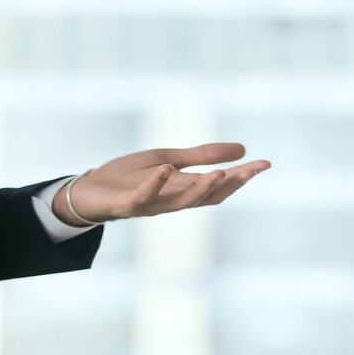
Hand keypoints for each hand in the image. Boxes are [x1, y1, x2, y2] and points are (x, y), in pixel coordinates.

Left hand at [53, 143, 270, 224]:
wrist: (88, 192)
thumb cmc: (127, 177)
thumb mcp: (169, 159)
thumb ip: (201, 155)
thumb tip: (242, 150)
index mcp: (185, 190)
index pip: (221, 185)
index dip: (243, 176)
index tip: (265, 163)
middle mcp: (173, 201)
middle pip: (208, 196)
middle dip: (231, 184)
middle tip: (252, 171)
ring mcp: (152, 204)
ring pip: (183, 201)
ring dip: (202, 188)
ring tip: (220, 173)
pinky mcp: (128, 204)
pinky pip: (144, 196)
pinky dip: (155, 183)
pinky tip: (167, 168)